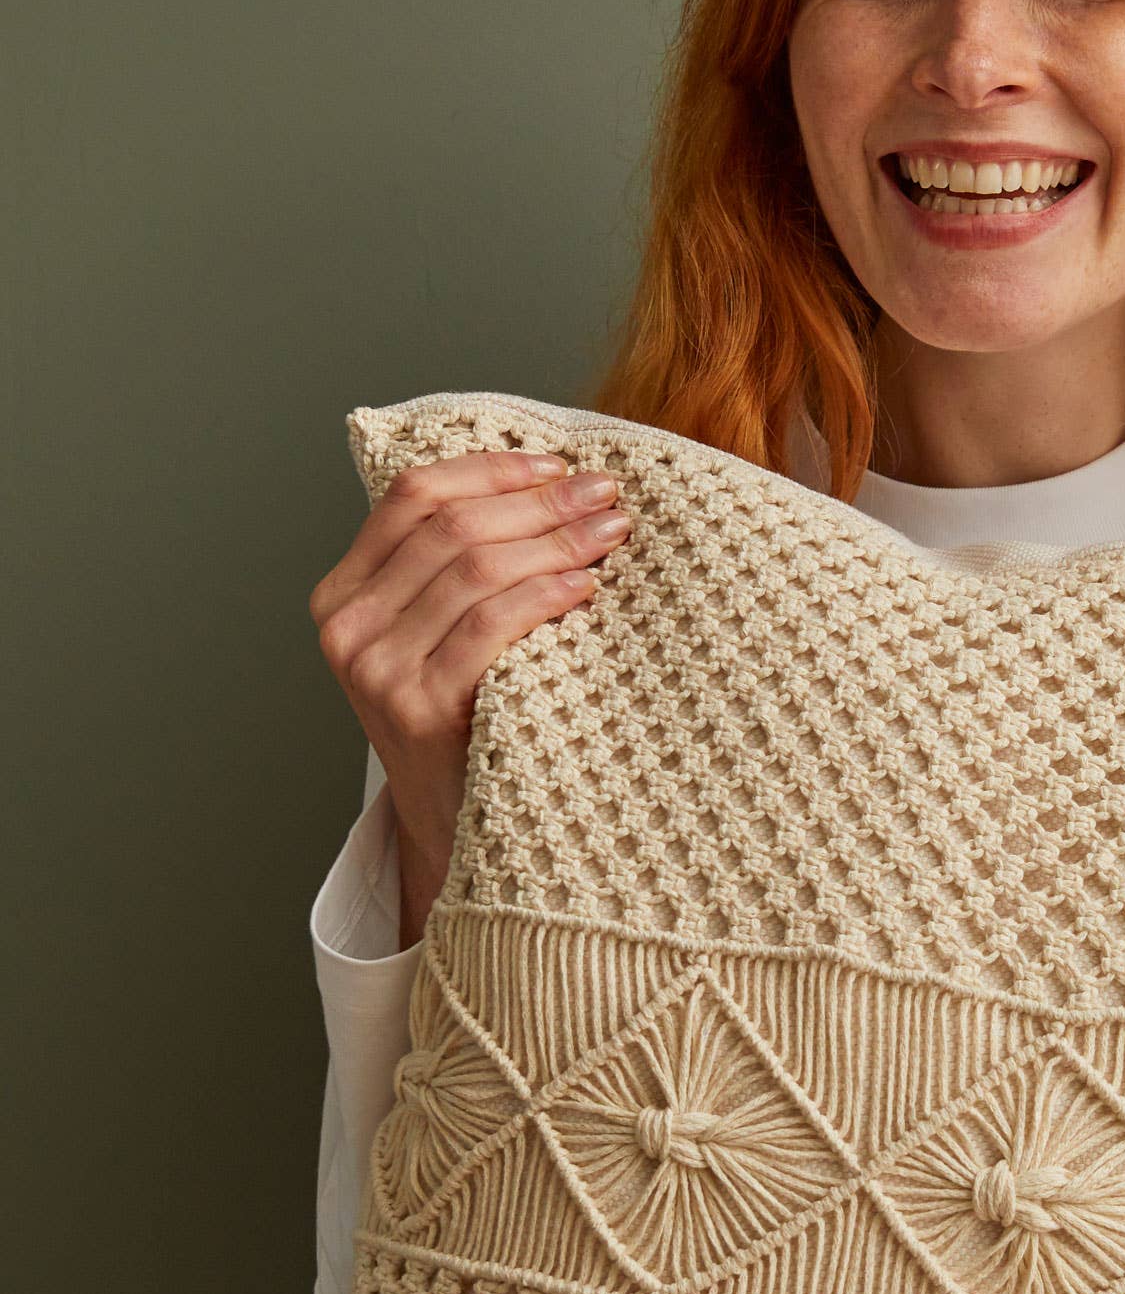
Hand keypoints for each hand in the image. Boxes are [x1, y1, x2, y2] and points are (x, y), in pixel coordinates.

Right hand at [309, 448, 631, 945]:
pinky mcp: (416, 708)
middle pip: (450, 526)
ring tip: (611, 534)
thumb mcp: (441, 637)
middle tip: (605, 494)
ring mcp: (375, 669)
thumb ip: (459, 570)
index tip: (557, 463)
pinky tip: (586, 587)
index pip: (412, 495)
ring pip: (473, 567)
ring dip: (555, 540)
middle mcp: (347, 626)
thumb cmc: (468, 723)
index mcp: (344, 592)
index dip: (490, 470)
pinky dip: (545, 594)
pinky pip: (490, 625)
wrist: (459, 830)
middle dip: (539, 501)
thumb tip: (551, 484)